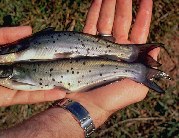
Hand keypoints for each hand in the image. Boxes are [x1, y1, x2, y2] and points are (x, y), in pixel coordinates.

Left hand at [0, 27, 65, 110]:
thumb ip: (8, 34)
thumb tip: (30, 28)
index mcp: (7, 56)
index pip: (29, 54)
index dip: (43, 53)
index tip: (58, 50)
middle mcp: (12, 70)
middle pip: (35, 70)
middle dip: (51, 70)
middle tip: (69, 68)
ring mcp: (12, 84)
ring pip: (35, 85)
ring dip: (52, 84)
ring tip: (69, 82)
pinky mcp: (10, 97)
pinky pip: (30, 96)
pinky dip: (45, 95)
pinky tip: (60, 92)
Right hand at [67, 0, 158, 126]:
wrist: (87, 105)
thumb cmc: (113, 98)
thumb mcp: (137, 87)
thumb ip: (148, 68)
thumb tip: (157, 48)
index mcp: (129, 57)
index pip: (139, 30)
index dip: (143, 15)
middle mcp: (115, 49)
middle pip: (121, 22)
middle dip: (124, 5)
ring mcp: (100, 46)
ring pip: (106, 21)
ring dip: (109, 5)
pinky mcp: (84, 47)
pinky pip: (90, 26)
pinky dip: (93, 13)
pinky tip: (97, 1)